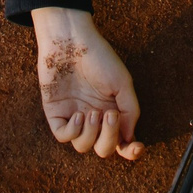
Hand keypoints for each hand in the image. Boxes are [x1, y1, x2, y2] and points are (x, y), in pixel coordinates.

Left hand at [30, 6, 143, 159]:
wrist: (71, 41)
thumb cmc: (99, 58)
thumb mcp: (123, 83)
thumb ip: (130, 111)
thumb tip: (129, 138)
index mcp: (112, 112)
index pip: (122, 141)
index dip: (130, 151)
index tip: (137, 147)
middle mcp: (94, 118)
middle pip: (103, 148)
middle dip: (109, 138)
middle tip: (110, 115)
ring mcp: (74, 117)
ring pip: (83, 146)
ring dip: (91, 133)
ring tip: (91, 112)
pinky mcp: (56, 114)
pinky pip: (64, 136)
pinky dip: (73, 131)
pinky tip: (78, 114)